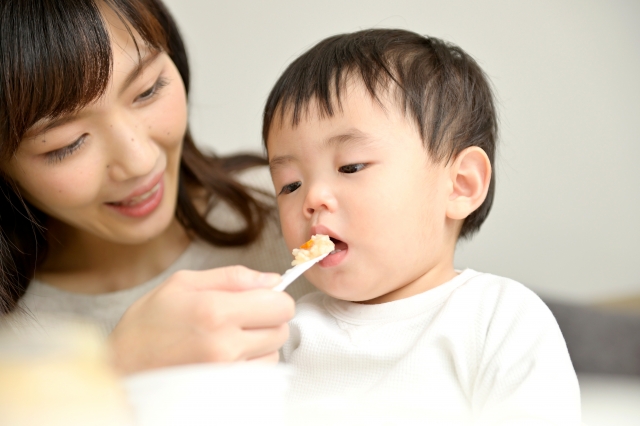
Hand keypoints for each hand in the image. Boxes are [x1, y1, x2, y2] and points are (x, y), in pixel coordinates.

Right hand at [108, 266, 292, 374]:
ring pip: (274, 352)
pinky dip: (252, 363)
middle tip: (241, 317)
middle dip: (268, 319)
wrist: (121, 370)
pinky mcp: (227, 391)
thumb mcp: (183, 284)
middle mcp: (225, 344)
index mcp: (215, 310)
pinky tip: (227, 357)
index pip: (280, 304)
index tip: (259, 298)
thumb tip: (272, 279)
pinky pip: (261, 374)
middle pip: (282, 328)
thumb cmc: (147, 325)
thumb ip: (232, 277)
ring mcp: (227, 373)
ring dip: (260, 343)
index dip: (273, 297)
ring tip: (229, 338)